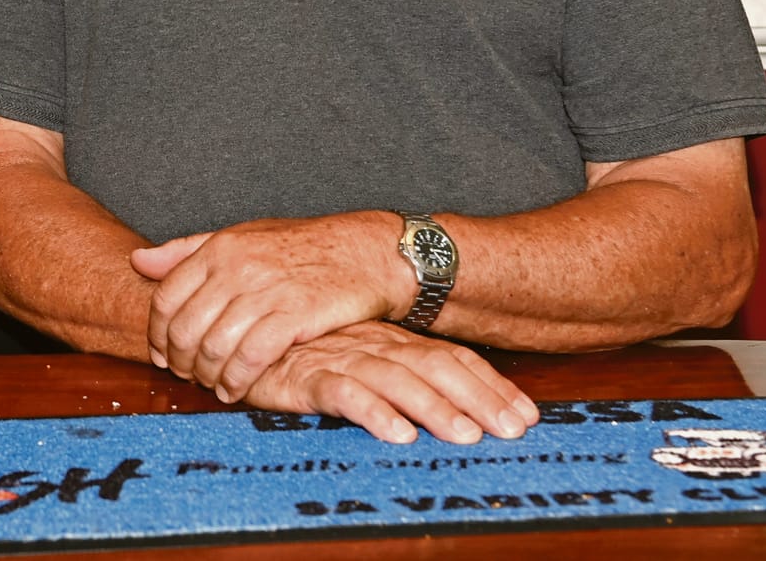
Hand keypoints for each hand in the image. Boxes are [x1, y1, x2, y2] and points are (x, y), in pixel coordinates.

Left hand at [133, 212, 404, 402]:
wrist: (366, 252)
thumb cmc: (302, 247)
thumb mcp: (242, 238)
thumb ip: (187, 251)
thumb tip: (138, 261)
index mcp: (219, 248)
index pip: (166, 297)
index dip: (157, 333)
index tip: (162, 354)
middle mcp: (236, 267)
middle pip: (185, 327)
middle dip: (179, 361)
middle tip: (185, 377)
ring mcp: (265, 290)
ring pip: (214, 346)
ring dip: (206, 375)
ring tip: (211, 386)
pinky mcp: (295, 315)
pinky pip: (251, 357)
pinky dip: (237, 380)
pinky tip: (235, 390)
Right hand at [241, 321, 538, 444]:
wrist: (238, 329)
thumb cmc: (303, 348)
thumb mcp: (360, 356)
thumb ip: (401, 372)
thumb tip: (461, 405)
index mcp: (390, 340)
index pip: (450, 358)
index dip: (490, 384)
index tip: (527, 415)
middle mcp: (371, 345)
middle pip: (434, 368)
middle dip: (478, 399)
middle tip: (512, 430)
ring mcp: (338, 358)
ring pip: (395, 381)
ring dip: (433, 408)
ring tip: (465, 436)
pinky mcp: (303, 376)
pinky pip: (342, 393)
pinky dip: (371, 412)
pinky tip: (396, 433)